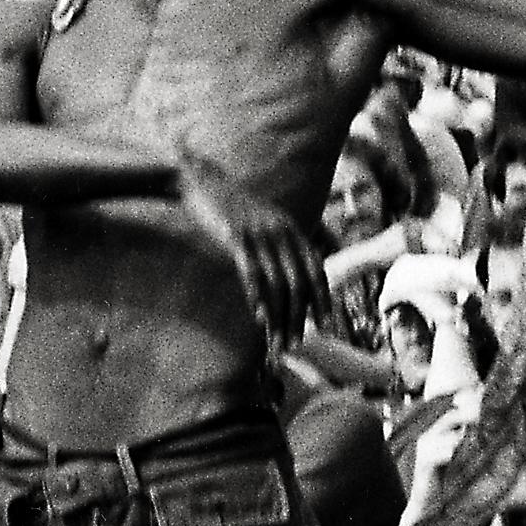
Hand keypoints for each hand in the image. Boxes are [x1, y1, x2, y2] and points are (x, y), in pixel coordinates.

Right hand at [178, 162, 326, 345]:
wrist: (200, 181)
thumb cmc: (231, 206)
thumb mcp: (265, 220)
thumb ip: (282, 242)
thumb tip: (296, 271)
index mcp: (291, 228)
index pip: (315, 268)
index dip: (323, 298)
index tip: (325, 324)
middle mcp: (281, 231)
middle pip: (298, 282)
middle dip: (299, 317)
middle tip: (295, 343)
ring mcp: (259, 233)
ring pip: (276, 283)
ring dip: (278, 317)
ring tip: (276, 341)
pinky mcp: (236, 236)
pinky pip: (251, 271)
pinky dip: (257, 297)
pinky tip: (259, 317)